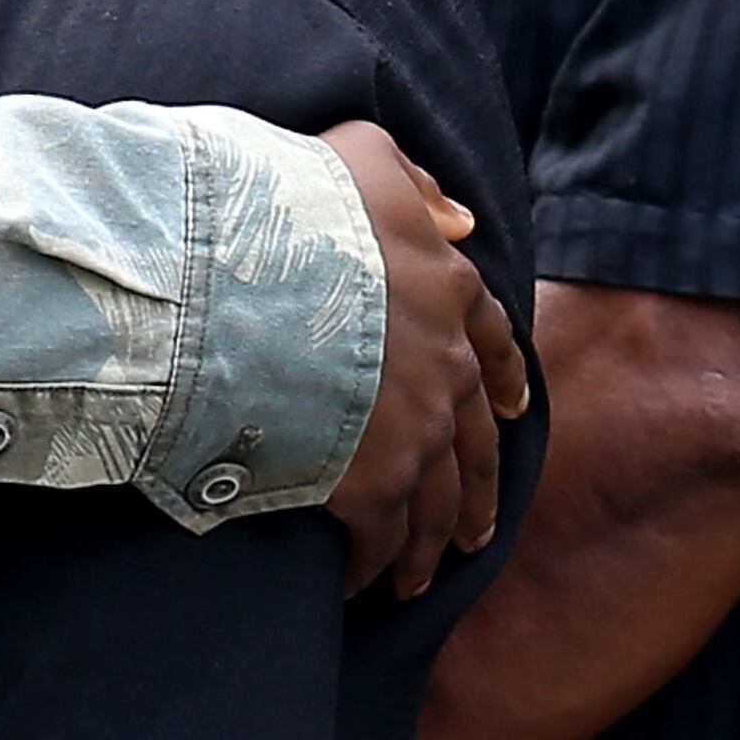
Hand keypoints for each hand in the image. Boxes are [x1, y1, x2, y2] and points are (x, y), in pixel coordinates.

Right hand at [319, 125, 532, 602]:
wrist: (228, 273)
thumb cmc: (278, 203)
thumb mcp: (358, 153)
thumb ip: (412, 180)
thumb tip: (461, 218)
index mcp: (446, 287)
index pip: (492, 337)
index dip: (504, 374)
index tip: (511, 411)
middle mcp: (443, 365)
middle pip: (474, 442)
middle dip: (476, 492)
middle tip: (476, 532)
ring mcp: (412, 429)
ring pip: (436, 503)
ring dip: (429, 547)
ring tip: (415, 583)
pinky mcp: (368, 482)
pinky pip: (382, 539)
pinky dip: (373, 566)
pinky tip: (357, 585)